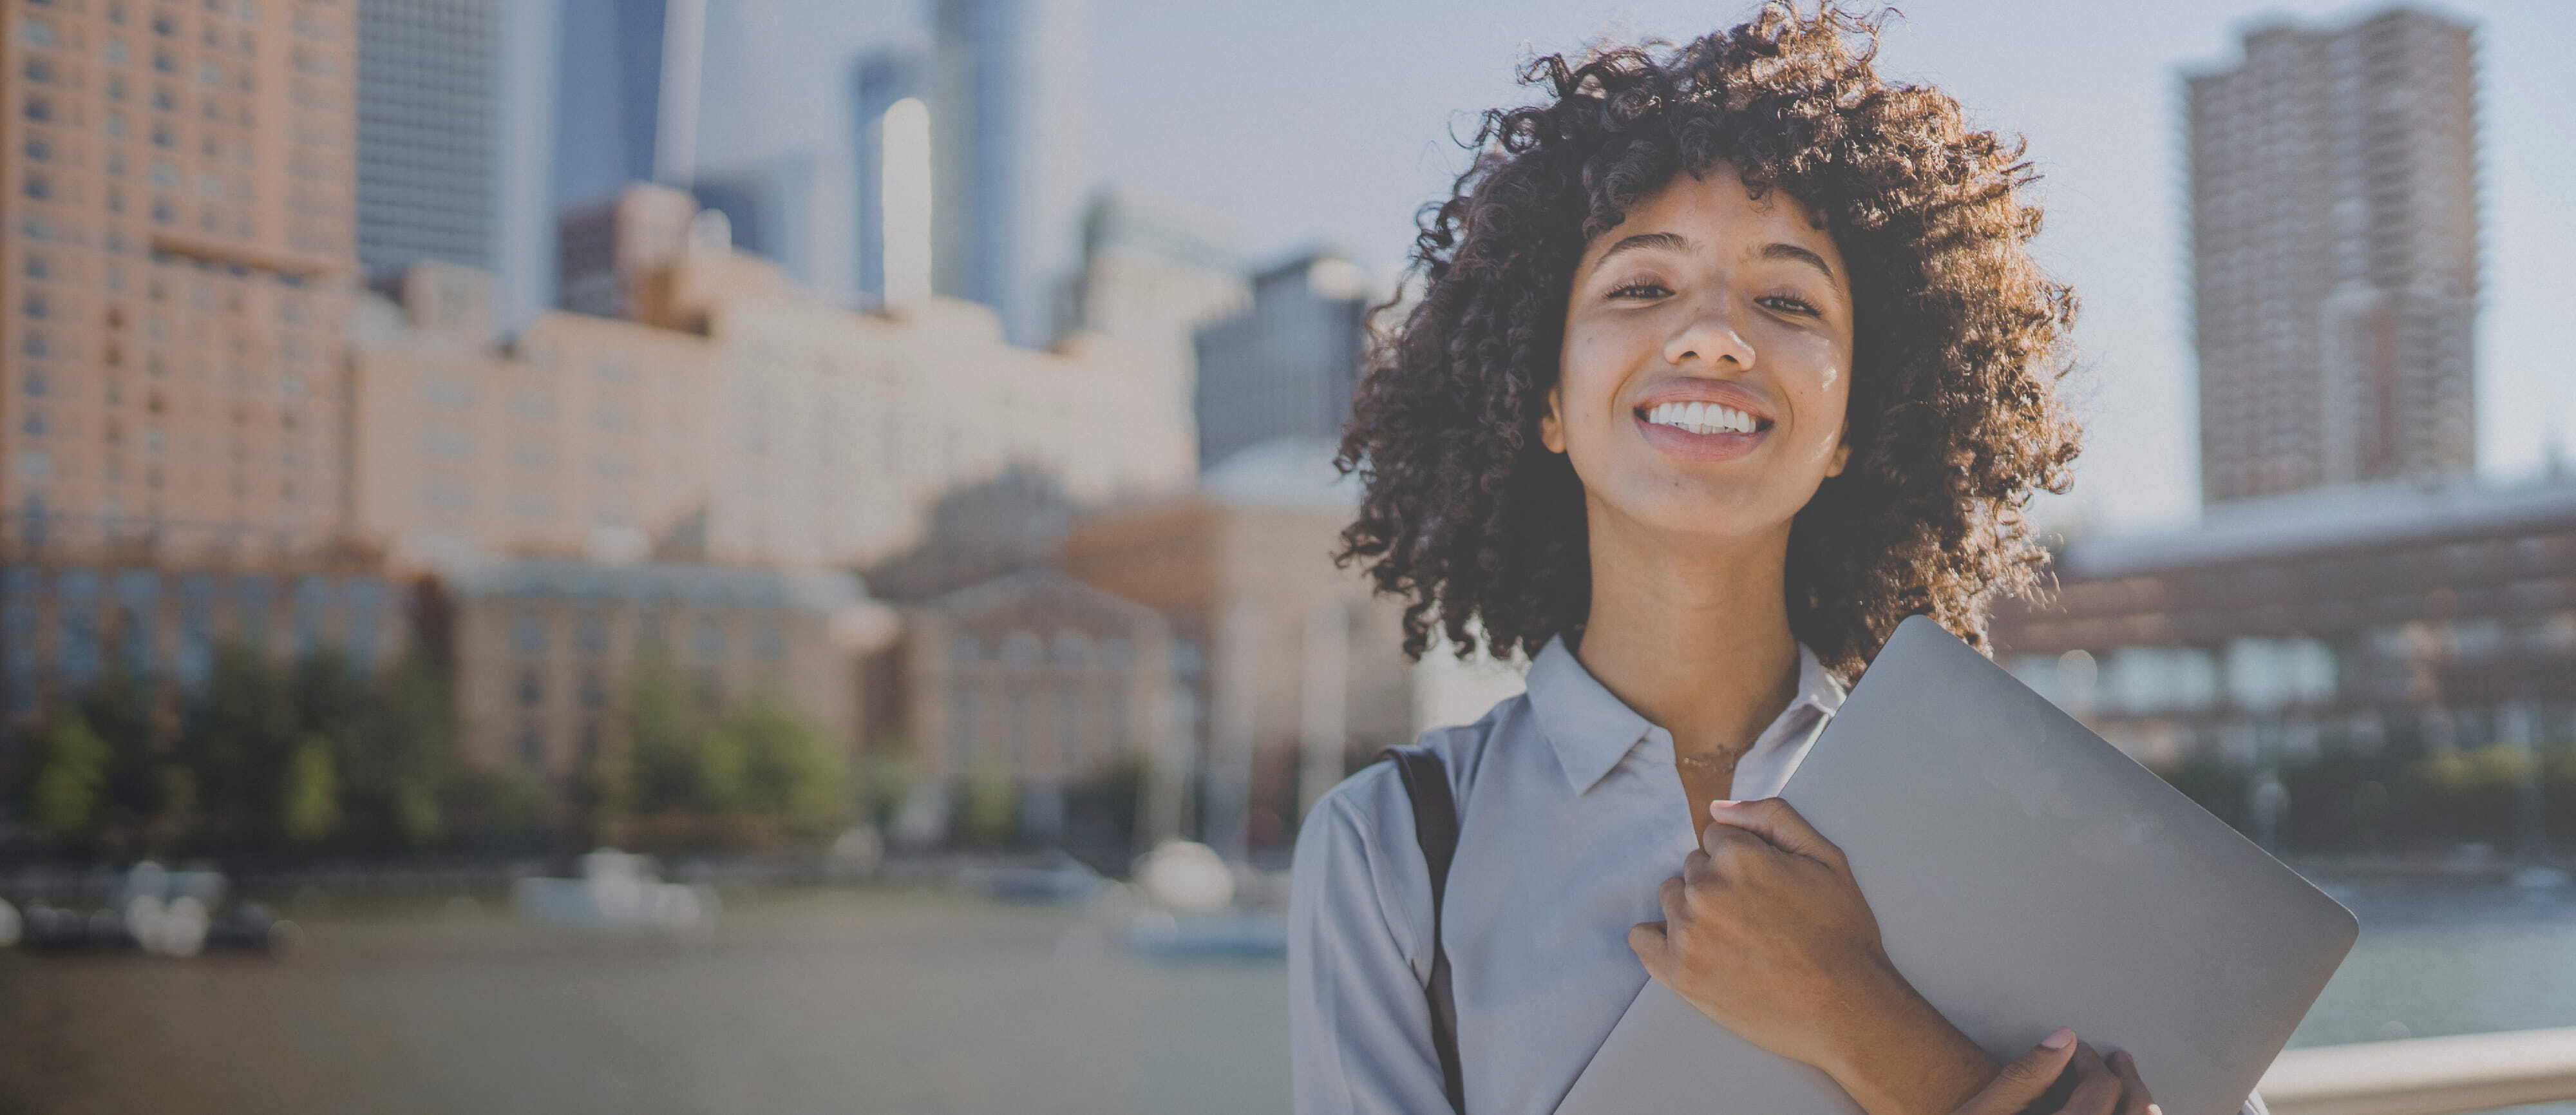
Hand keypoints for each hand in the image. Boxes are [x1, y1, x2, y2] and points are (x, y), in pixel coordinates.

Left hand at [1628, 798, 1992, 1113]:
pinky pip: (1642, 939)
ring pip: (1672, 900)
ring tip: (1737, 940)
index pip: (1717, 838)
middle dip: (1719, 885)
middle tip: (1756, 918)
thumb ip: (1772, 817)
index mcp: (1739, 855)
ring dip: (1695, 912)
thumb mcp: (1826, 859)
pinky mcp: (1678, 972)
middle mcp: (1705, 889)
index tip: (1765, 887)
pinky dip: (1660, 941)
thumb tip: (1718, 808)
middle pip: (1693, 868)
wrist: (1845, 1011)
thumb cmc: (1841, 935)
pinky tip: (1693, 951)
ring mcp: (1688, 932)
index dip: (1744, 860)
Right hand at [1951, 1029, 2159, 1114]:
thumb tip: (2063, 1039)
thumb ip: (2024, 1077)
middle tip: (2116, 1061)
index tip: (2076, 1049)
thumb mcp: (1985, 1113)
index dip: (2090, 1059)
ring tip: (2127, 1089)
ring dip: (2141, 1107)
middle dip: (2129, 1080)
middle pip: (2138, 1111)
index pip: (2102, 1087)